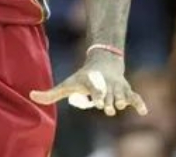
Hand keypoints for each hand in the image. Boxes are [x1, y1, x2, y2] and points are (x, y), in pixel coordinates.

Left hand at [29, 51, 146, 116]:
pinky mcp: (127, 90)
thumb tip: (31, 96)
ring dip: (123, 101)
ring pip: (123, 96)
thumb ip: (51, 93)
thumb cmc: (82, 78)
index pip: (97, 90)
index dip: (98, 95)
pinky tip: (144, 112)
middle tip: (108, 107)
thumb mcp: (67, 84)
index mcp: (93, 83)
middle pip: (110, 96)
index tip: (98, 101)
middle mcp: (106, 86)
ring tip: (120, 105)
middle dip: (110, 102)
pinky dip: (140, 103)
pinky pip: (136, 97)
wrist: (102, 63)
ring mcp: (118, 88)